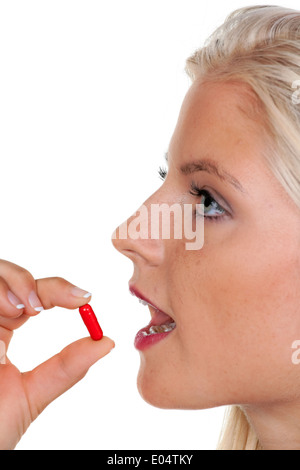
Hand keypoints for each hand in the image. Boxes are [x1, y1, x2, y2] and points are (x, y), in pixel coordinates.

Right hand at [0, 260, 114, 449]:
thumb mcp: (33, 395)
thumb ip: (67, 367)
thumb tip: (106, 342)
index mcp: (3, 330)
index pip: (34, 296)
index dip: (59, 290)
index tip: (84, 300)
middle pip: (9, 275)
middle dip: (30, 283)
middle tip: (41, 307)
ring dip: (13, 287)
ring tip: (22, 312)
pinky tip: (5, 322)